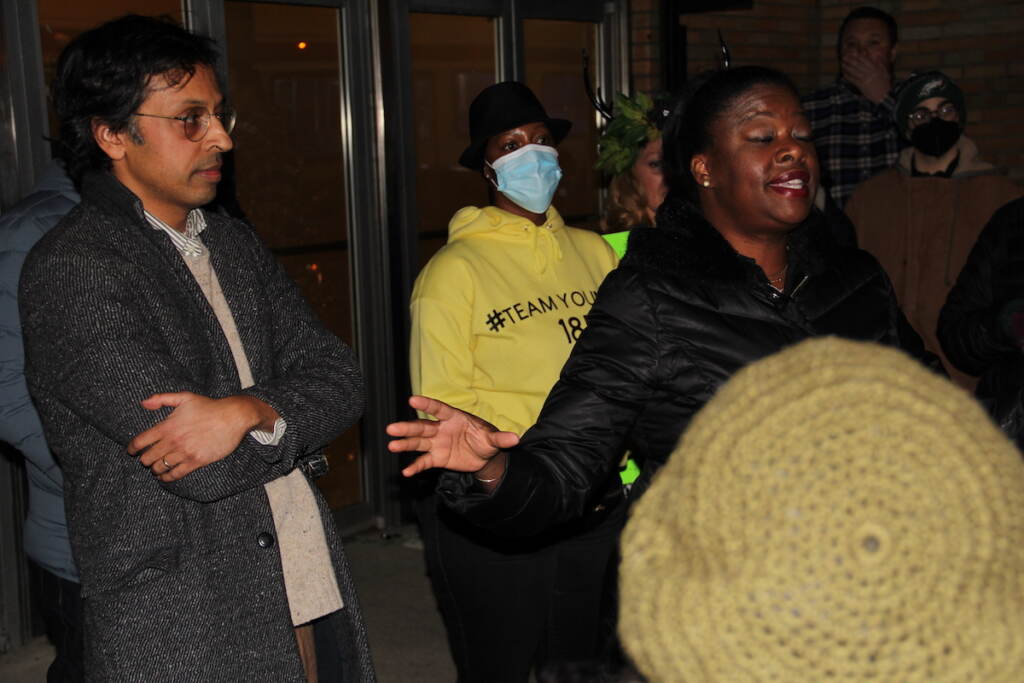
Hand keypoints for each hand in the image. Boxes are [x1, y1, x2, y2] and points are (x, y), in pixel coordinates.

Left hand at [128, 392, 275, 481]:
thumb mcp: (185, 397)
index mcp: (167, 426)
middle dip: (144, 460)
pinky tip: (165, 476)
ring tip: (155, 468)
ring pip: (160, 467)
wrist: (233, 417)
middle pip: (147, 458)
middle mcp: (173, 441)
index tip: (131, 451)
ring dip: (154, 469)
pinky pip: (175, 474)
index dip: (132, 448)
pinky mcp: (196, 461)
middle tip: (146, 459)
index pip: (140, 441)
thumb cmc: (209, 406)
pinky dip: (167, 477)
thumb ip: (162, 399)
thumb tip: (143, 403)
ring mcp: (184, 452)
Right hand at [386, 396, 519, 477]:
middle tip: (392, 428)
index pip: (438, 409)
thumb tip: (515, 439)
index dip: (426, 405)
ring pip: (419, 443)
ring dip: (405, 444)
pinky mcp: (437, 457)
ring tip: (392, 446)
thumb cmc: (487, 440)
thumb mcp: (494, 440)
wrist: (485, 457)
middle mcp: (441, 429)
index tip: (412, 400)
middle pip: (422, 427)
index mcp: (454, 417)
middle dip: (407, 428)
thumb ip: (501, 439)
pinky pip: (424, 461)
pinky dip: (416, 466)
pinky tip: (406, 472)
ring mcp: (437, 443)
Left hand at [842, 52, 891, 102]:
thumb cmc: (885, 84)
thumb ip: (881, 63)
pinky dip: (848, 76)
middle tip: (844, 57)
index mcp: (875, 68)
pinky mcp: (861, 85)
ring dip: (847, 67)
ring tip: (842, 64)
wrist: (884, 95)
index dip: (858, 56)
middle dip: (851, 60)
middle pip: (858, 65)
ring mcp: (865, 79)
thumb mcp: (885, 72)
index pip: (866, 60)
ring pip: (854, 71)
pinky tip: (844, 74)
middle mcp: (869, 72)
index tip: (853, 53)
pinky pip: (853, 80)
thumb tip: (878, 55)